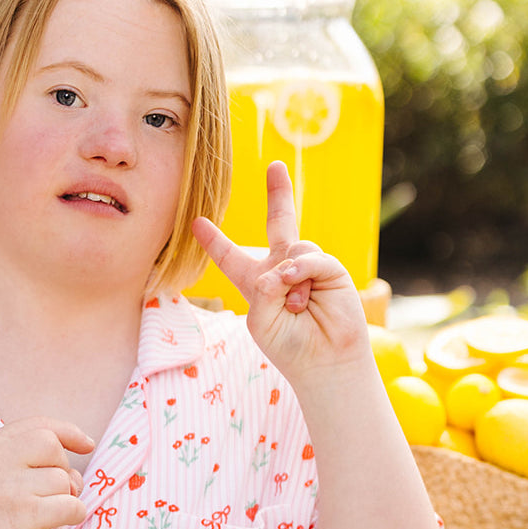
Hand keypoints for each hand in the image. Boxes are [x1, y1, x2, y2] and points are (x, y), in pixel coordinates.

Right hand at [0, 418, 93, 528]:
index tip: (86, 445)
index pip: (38, 426)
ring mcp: (11, 489)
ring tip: (44, 513)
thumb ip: (25, 454)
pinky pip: (71, 505)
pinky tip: (58, 524)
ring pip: (63, 480)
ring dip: (64, 498)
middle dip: (62, 470)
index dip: (67, 433)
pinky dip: (74, 514)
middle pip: (53, 448)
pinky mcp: (26, 516)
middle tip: (49, 493)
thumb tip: (85, 444)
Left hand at [192, 161, 369, 390]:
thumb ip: (262, 287)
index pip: (232, 258)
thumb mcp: (260, 318)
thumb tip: (284, 264)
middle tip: (275, 166)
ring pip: (290, 249)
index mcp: (257, 284)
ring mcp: (308, 267)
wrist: (323, 361)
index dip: (215, 241)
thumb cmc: (288, 346)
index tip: (197, 222)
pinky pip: (309, 257)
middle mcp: (283, 270)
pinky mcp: (330, 270)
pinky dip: (300, 273)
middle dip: (279, 194)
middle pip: (280, 223)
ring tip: (295, 307)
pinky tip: (301, 294)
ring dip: (287, 281)